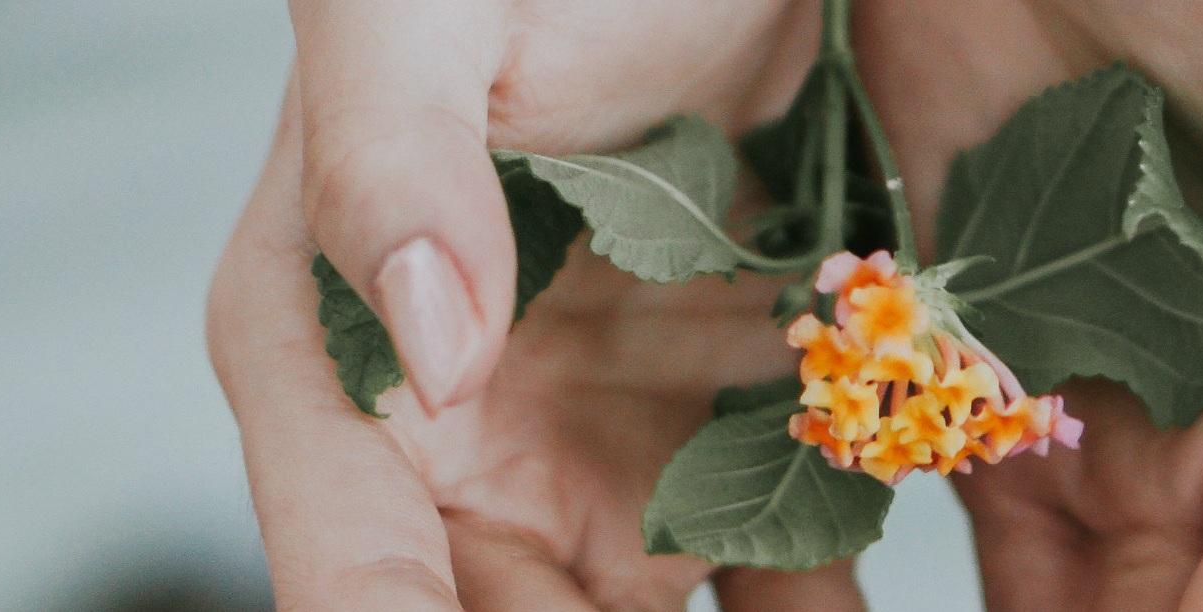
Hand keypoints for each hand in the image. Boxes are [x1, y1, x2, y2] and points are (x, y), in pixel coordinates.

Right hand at [206, 1, 863, 608]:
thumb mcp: (419, 12)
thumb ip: (389, 163)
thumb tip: (432, 357)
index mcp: (329, 352)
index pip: (354, 568)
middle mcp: (452, 429)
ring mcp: (593, 437)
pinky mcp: (721, 418)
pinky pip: (781, 540)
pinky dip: (823, 583)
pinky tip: (874, 570)